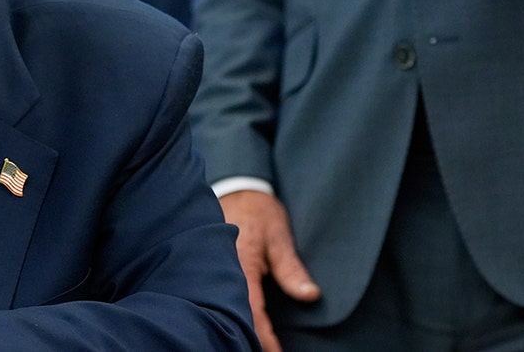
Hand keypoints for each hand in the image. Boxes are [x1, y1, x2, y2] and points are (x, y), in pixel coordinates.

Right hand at [220, 190, 319, 351]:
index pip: (252, 311)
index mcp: (240, 264)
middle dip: (250, 338)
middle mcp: (223, 269)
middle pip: (234, 314)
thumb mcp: (279, 237)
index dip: (264, 338)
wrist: (236, 188)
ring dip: (241, 327)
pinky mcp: (213, 268)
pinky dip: (233, 312)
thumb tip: (310, 295)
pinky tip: (241, 323)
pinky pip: (220, 296)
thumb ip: (291, 268)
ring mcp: (214, 269)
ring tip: (255, 344)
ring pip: (225, 307)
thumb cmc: (258, 211)